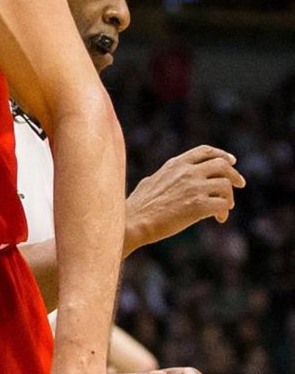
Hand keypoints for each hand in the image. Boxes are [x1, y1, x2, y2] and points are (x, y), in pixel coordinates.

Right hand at [126, 146, 243, 250]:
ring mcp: (194, 187)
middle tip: (239, 184)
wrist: (133, 222)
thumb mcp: (151, 182)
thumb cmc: (137, 207)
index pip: (205, 151)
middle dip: (233, 175)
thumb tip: (166, 179)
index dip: (222, 155)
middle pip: (222, 165)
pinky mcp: (199, 205)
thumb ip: (165, 177)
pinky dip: (224, 212)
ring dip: (229, 198)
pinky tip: (218, 219)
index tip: (231, 161)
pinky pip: (223, 205)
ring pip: (226, 185)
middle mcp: (187, 172)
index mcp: (176, 164)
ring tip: (224, 208)